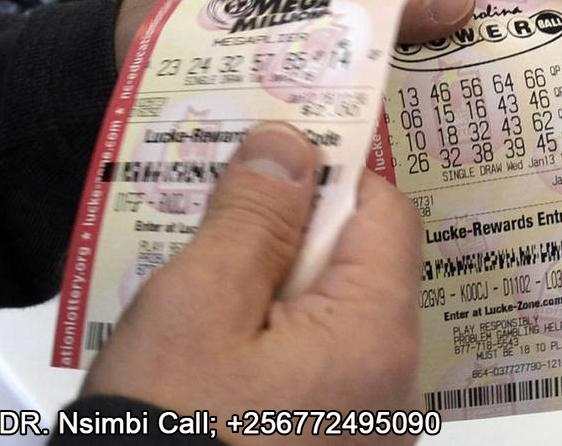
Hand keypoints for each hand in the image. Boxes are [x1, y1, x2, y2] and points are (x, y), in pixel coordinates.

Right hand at [82, 123, 422, 443]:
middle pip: (363, 260)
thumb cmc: (167, 434)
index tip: (278, 157)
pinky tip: (230, 331)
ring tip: (218, 272)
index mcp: (376, 336)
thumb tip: (288, 144)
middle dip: (297, 229)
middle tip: (228, 215)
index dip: (333, 174)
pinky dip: (284, 327)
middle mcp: (394, 380)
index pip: (385, 214)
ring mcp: (372, 416)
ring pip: (339, 306)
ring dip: (282, 277)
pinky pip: (327, 353)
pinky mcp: (342, 435)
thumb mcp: (198, 308)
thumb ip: (251, 219)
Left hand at [114, 0, 561, 63]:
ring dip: (485, 59)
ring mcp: (362, 29)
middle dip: (522, 3)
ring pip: (441, 35)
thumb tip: (457, 0)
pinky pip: (408, 79)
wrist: (144, 67)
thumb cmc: (194, 12)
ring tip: (535, 87)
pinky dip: (437, 99)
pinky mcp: (351, 77)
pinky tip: (462, 123)